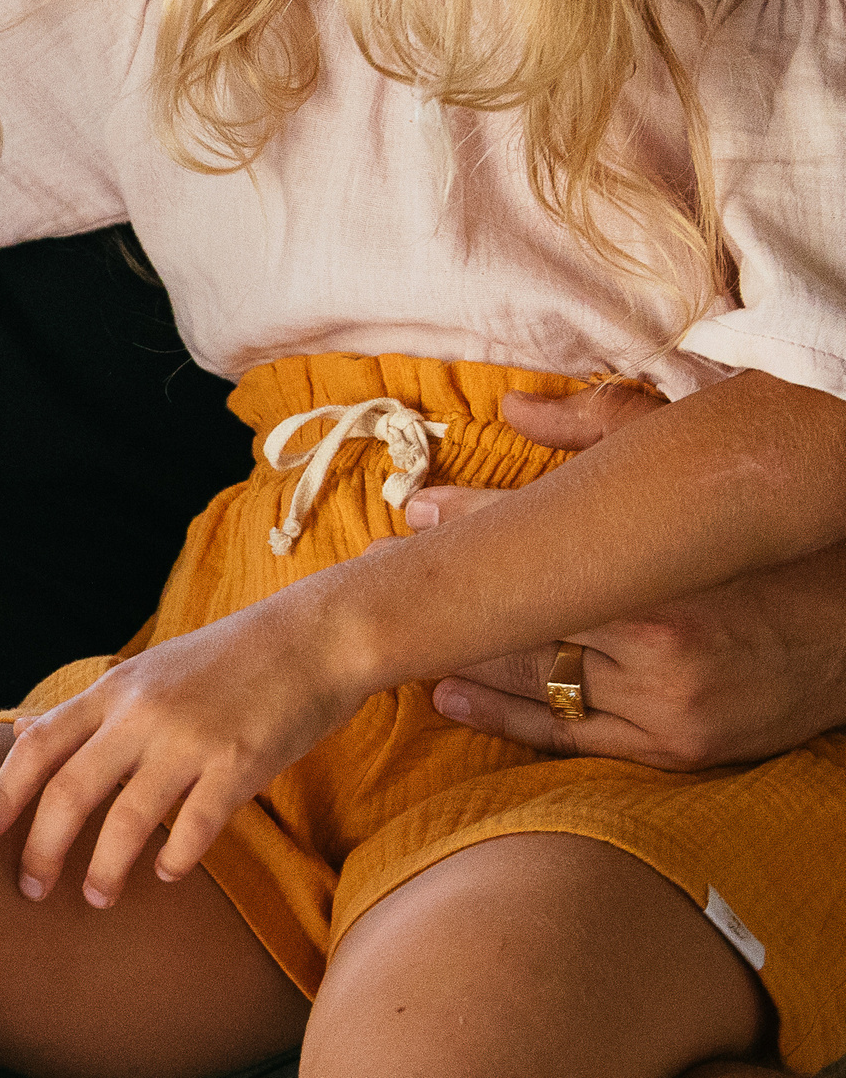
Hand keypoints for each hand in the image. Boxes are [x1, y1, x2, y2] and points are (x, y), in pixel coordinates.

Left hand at [0, 596, 366, 908]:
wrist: (312, 637)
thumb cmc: (226, 660)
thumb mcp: (146, 671)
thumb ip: (87, 709)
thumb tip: (20, 731)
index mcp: (114, 690)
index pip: (38, 744)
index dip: (2, 791)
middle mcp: (141, 713)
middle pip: (70, 788)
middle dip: (41, 846)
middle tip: (28, 889)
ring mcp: (190, 739)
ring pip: (127, 818)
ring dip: (104, 868)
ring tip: (95, 898)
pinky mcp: (239, 764)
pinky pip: (195, 826)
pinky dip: (174, 857)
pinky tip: (165, 874)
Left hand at [411, 381, 845, 767]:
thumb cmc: (776, 542)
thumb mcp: (704, 470)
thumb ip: (608, 431)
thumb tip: (515, 407)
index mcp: (668, 570)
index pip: (542, 543)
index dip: (469, 525)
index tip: (413, 514)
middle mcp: (662, 642)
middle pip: (524, 617)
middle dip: (449, 594)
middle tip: (377, 575)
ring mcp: (669, 704)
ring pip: (535, 679)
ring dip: (461, 655)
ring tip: (398, 635)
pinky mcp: (677, 747)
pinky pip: (572, 736)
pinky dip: (505, 716)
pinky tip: (451, 695)